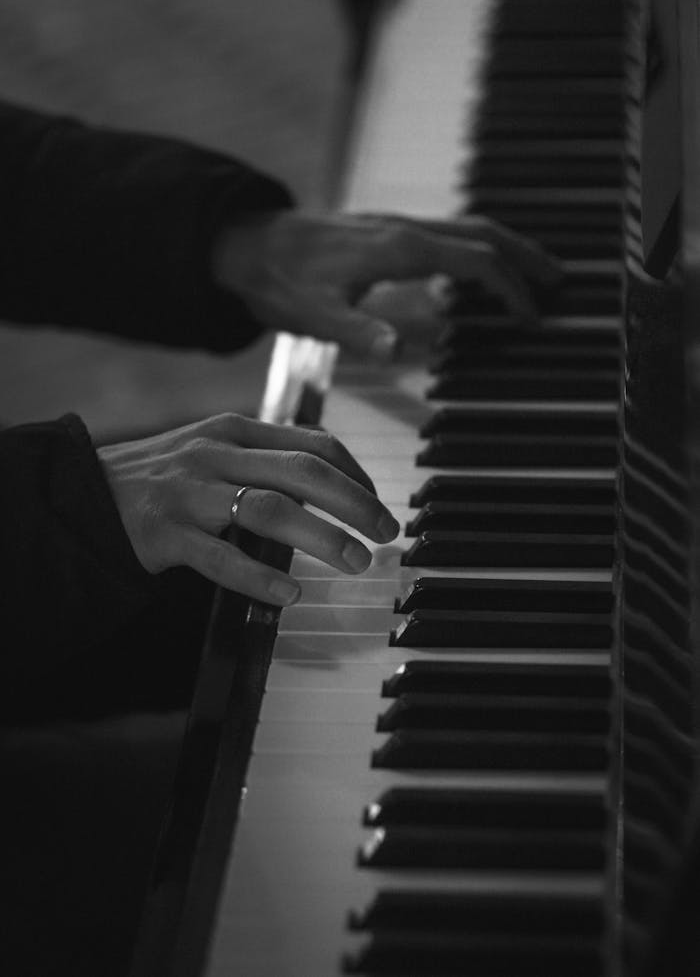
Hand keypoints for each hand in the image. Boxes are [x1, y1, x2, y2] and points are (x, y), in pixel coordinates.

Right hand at [97, 413, 398, 606]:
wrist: (80, 493)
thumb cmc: (159, 477)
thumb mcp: (211, 449)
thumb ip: (263, 456)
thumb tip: (330, 476)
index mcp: (234, 430)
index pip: (313, 443)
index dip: (356, 473)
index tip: (378, 502)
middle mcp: (216, 453)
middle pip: (304, 471)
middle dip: (355, 502)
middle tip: (385, 532)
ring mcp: (189, 492)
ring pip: (271, 509)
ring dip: (322, 537)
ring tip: (355, 561)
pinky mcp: (164, 532)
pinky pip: (220, 558)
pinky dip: (259, 577)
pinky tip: (289, 593)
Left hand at [212, 211, 560, 360]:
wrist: (244, 245)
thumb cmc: (279, 280)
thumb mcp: (315, 315)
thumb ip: (358, 331)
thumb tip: (398, 351)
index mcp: (397, 248)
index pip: (474, 260)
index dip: (508, 288)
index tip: (529, 316)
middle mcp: (403, 229)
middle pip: (482, 232)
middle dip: (524, 256)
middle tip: (558, 282)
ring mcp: (395, 226)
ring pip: (465, 227)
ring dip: (504, 247)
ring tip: (531, 274)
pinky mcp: (384, 231)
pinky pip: (444, 233)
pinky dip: (474, 248)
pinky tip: (472, 274)